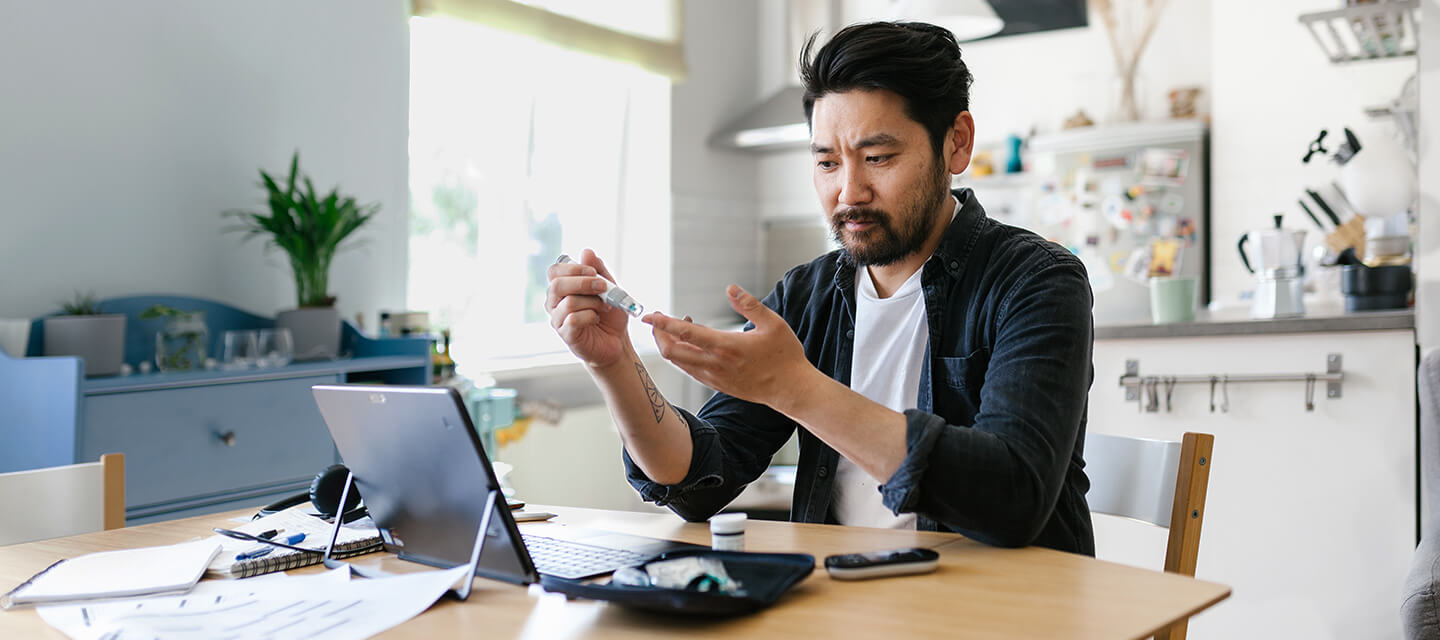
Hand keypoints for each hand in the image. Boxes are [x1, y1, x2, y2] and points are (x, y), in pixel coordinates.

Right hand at [545, 249, 631, 368]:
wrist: (617, 341)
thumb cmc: (609, 315)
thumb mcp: (610, 288)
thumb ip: (598, 270)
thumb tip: (586, 252)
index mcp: (562, 289)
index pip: (554, 271)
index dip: (573, 268)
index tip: (593, 272)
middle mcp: (555, 303)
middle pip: (557, 285)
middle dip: (583, 283)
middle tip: (603, 287)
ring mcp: (558, 319)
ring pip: (569, 302)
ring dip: (592, 302)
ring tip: (605, 306)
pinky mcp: (566, 335)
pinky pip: (573, 319)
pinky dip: (590, 316)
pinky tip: (596, 319)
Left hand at [643, 285, 812, 409]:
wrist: (790, 389)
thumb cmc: (784, 356)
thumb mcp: (773, 324)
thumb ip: (749, 305)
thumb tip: (730, 288)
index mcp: (725, 347)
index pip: (685, 333)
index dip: (663, 323)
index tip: (648, 315)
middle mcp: (714, 364)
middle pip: (672, 352)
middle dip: (659, 335)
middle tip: (659, 320)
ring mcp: (714, 377)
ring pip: (679, 362)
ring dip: (671, 345)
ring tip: (680, 327)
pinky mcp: (716, 384)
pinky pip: (690, 370)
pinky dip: (683, 356)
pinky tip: (692, 344)